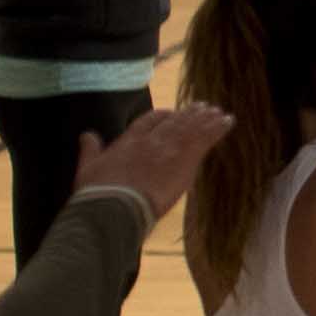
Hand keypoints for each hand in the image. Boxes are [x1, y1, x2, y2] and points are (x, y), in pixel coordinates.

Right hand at [79, 100, 235, 220]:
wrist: (115, 207)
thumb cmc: (98, 193)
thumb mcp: (87, 168)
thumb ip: (90, 149)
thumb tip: (86, 134)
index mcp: (129, 140)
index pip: (148, 120)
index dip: (161, 116)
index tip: (170, 114)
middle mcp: (151, 141)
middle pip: (174, 122)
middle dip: (188, 115)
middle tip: (202, 108)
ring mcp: (169, 149)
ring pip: (191, 128)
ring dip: (206, 119)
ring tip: (218, 113)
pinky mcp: (185, 161)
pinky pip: (204, 139)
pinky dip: (217, 129)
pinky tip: (228, 121)